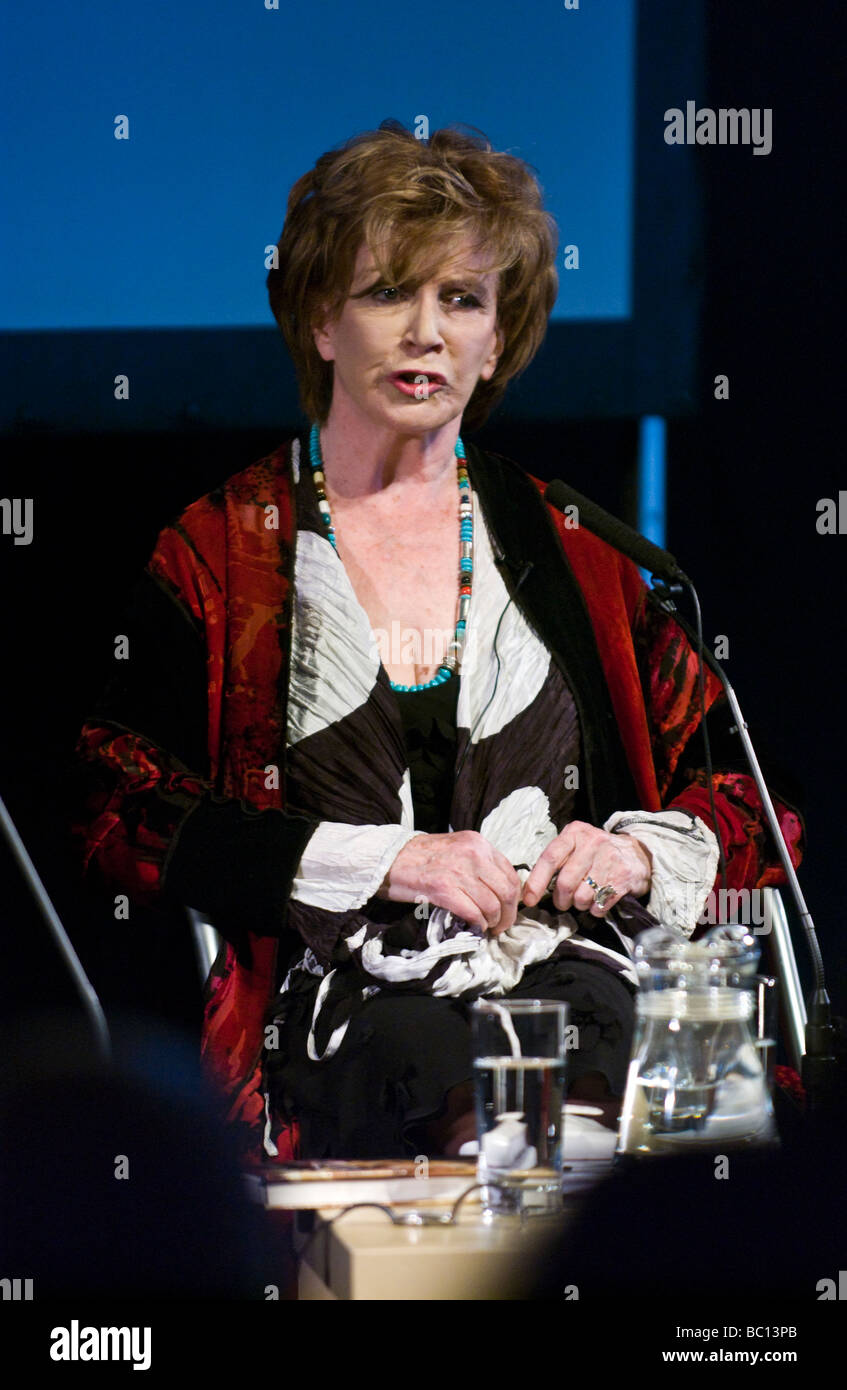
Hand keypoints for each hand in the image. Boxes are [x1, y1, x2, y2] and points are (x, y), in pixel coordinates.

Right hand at [377, 830, 521, 936]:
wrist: (388, 858)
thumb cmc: (421, 856)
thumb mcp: (457, 848)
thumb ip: (479, 863)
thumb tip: (499, 889)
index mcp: (478, 843)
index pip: (511, 874)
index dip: (514, 898)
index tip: (508, 910)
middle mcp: (473, 854)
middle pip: (506, 892)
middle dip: (507, 915)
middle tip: (500, 926)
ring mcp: (458, 871)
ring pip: (492, 905)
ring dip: (492, 922)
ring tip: (486, 928)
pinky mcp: (443, 889)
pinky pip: (472, 913)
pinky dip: (477, 925)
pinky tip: (473, 927)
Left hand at [522, 822, 651, 917]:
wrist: (636, 854)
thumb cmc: (596, 853)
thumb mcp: (576, 845)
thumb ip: (557, 859)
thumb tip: (530, 888)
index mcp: (575, 833)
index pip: (550, 858)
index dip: (537, 881)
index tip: (529, 899)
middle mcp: (592, 843)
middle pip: (566, 882)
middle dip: (561, 900)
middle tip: (563, 902)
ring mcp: (610, 859)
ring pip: (582, 897)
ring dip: (579, 905)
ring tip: (583, 899)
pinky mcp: (623, 877)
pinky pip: (600, 905)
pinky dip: (595, 909)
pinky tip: (598, 901)